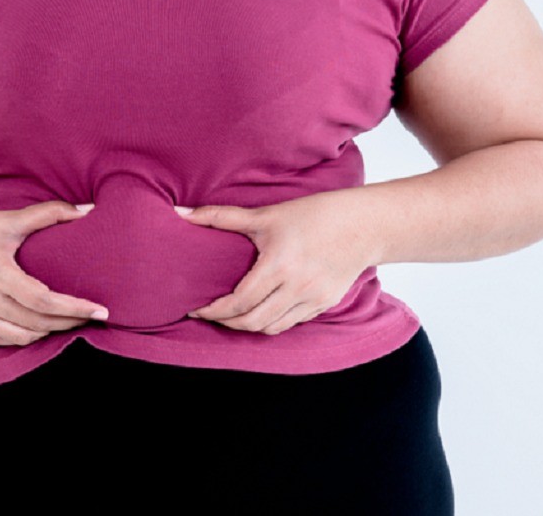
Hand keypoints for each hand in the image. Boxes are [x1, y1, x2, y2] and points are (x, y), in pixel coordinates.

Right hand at [0, 201, 109, 346]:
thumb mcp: (6, 219)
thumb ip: (47, 214)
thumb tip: (86, 210)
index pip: (43, 300)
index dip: (75, 308)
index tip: (100, 310)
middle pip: (37, 323)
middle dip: (70, 322)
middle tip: (94, 317)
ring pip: (21, 337)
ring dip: (49, 332)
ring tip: (71, 322)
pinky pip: (0, 340)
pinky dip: (24, 338)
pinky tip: (40, 328)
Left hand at [173, 190, 380, 335]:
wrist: (363, 224)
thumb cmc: (313, 214)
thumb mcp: (266, 214)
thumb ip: (220, 217)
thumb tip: (179, 213)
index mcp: (278, 266)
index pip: (238, 302)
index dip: (212, 311)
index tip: (195, 309)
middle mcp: (296, 287)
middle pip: (251, 322)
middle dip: (225, 323)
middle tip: (209, 314)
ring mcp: (312, 299)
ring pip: (271, 328)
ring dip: (247, 326)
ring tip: (231, 316)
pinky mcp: (324, 304)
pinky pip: (291, 323)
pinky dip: (271, 322)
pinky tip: (260, 311)